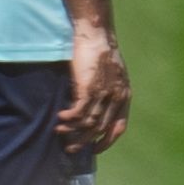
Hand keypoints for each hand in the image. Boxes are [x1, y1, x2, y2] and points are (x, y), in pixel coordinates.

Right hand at [60, 24, 129, 150]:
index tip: (95, 150)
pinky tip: (59, 117)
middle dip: (84, 141)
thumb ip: (109, 92)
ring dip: (71, 130)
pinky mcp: (88, 88)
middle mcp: (116, 97)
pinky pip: (77, 112)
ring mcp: (103, 94)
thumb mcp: (112, 75)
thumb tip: (96, 108)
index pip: (119, 127)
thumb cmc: (102, 53)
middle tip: (70, 148)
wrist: (96, 35)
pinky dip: (68, 118)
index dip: (107, 141)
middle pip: (100, 129)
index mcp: (125, 96)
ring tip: (59, 131)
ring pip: (87, 123)